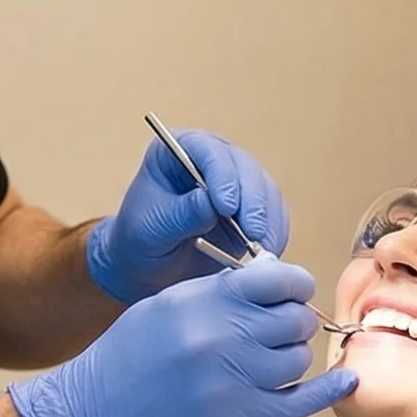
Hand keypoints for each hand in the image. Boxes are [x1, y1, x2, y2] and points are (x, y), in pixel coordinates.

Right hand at [9, 254, 355, 416]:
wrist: (91, 414)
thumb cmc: (123, 358)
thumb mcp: (163, 307)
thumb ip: (214, 295)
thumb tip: (266, 285)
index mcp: (201, 299)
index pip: (277, 278)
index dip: (293, 285)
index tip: (290, 293)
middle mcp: (221, 334)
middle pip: (295, 319)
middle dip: (294, 322)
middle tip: (280, 331)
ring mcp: (232, 378)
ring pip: (298, 359)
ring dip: (293, 358)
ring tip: (273, 361)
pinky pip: (300, 402)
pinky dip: (328, 390)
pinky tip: (344, 381)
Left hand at [86, 128, 291, 303]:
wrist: (149, 266)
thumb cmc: (141, 240)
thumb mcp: (153, 228)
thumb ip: (183, 214)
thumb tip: (213, 204)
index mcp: (177, 150)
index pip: (206, 150)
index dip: (221, 175)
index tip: (225, 206)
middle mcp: (211, 159)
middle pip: (243, 167)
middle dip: (252, 201)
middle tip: (253, 233)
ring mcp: (236, 182)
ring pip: (265, 189)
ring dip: (267, 219)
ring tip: (262, 249)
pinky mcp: (253, 208)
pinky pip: (274, 213)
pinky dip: (275, 233)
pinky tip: (269, 252)